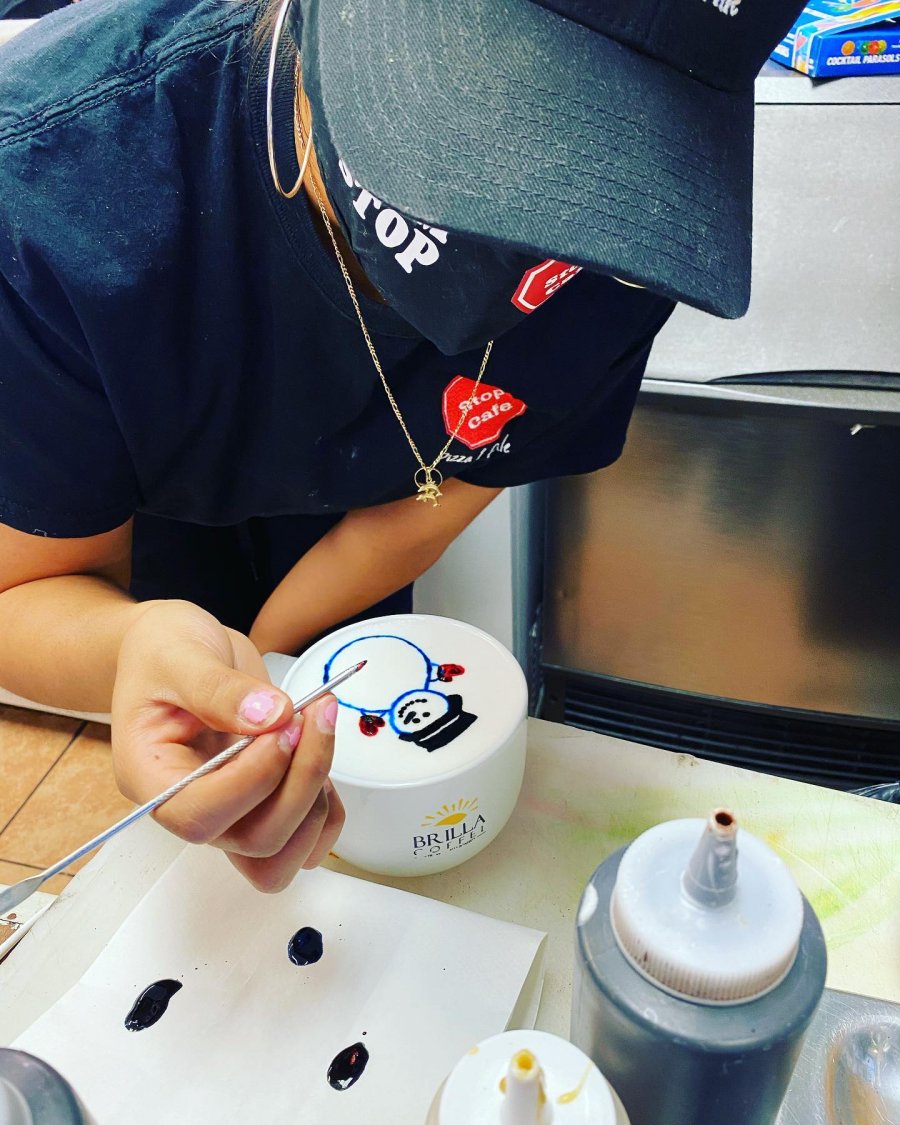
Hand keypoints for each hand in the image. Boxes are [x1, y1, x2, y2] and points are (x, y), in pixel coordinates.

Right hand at [111, 600, 344, 890]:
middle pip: (254, 839)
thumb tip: (270, 716)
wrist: (175, 649)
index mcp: (151, 778)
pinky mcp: (260, 806)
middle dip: (300, 781)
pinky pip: (304, 841)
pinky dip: (328, 808)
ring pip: (282, 852)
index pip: (200, 816)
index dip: (252, 780)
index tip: (283, 725)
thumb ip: (219, 688)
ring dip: (317, 797)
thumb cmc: (163, 652)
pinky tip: (318, 751)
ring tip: (319, 728)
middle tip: (316, 714)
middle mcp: (189, 807)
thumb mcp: (180, 655)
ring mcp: (228, 813)